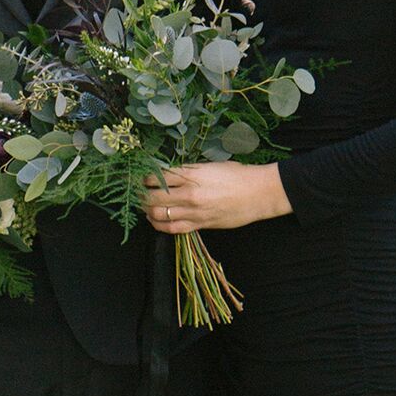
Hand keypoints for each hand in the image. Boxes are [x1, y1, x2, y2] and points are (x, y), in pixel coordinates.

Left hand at [143, 161, 288, 232]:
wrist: (258, 193)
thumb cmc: (237, 175)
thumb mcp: (210, 166)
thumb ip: (188, 171)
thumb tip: (169, 174)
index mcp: (190, 174)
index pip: (157, 176)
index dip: (144, 177)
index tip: (140, 177)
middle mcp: (188, 193)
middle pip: (152, 197)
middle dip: (141, 195)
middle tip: (137, 192)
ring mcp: (193, 211)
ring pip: (158, 214)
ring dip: (147, 211)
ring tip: (145, 206)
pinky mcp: (200, 225)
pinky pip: (172, 228)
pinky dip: (159, 225)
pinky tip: (155, 220)